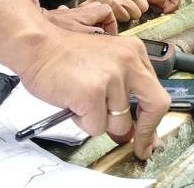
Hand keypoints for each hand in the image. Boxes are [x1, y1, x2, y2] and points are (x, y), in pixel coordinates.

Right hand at [19, 29, 169, 158]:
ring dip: (99, 121)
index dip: (153, 120)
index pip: (156, 92)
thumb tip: (131, 130)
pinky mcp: (93, 92)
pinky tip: (73, 101)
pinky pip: (95, 126)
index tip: (149, 137)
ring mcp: (112, 77)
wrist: (38, 46)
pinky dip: (82, 121)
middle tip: (138, 147)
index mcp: (134, 52)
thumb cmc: (65, 57)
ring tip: (82, 101)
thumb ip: (123, 92)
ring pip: (118, 123)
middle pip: (154, 106)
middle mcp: (129, 62)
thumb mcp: (105, 65)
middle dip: (147, 131)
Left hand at [45, 3, 116, 34]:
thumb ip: (96, 34)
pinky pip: (71, 17)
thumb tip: (106, 36)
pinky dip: (75, 23)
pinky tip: (70, 32)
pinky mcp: (59, 17)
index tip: (109, 36)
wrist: (34, 25)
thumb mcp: (81, 34)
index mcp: (88, 13)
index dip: (112, 23)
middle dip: (102, 22)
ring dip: (89, 23)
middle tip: (100, 35)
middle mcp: (81, 11)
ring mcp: (70, 13)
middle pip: (98, 10)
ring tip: (87, 36)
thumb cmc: (59, 28)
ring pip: (86, 13)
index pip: (107, 11)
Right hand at [86, 0, 148, 21]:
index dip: (141, 5)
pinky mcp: (113, 5)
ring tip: (117, 14)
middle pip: (144, 6)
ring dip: (128, 16)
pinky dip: (120, 19)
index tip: (138, 8)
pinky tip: (112, 16)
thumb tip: (143, 3)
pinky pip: (126, 17)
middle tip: (124, 11)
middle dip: (136, 11)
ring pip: (136, 13)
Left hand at [129, 0, 183, 13]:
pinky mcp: (155, 0)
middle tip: (159, 13)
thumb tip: (165, 2)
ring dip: (164, 10)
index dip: (174, 4)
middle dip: (169, 8)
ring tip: (154, 11)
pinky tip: (152, 11)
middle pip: (175, 0)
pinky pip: (163, 7)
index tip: (164, 11)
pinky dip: (159, 11)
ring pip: (170, 4)